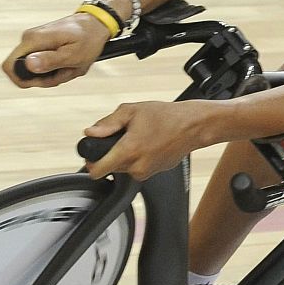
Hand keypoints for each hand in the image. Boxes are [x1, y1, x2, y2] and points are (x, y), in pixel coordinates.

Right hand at [1, 13, 109, 87]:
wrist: (95, 24)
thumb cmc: (88, 39)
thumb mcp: (73, 55)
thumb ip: (50, 61)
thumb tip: (28, 65)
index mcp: (33, 41)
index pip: (8, 67)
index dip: (22, 80)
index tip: (45, 79)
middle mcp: (28, 39)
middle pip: (21, 72)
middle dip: (43, 79)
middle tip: (65, 72)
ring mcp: (32, 41)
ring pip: (32, 70)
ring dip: (51, 75)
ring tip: (69, 66)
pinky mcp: (38, 44)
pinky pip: (39, 64)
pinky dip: (53, 69)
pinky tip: (67, 64)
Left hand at [82, 101, 215, 179]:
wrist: (193, 126)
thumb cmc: (166, 116)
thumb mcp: (132, 111)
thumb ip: (108, 123)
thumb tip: (90, 132)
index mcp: (128, 151)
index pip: (97, 171)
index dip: (91, 163)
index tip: (93, 155)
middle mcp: (137, 166)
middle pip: (111, 167)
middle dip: (113, 153)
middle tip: (124, 136)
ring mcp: (147, 172)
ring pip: (125, 168)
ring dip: (127, 155)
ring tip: (140, 138)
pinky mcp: (155, 173)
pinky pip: (139, 168)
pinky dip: (140, 158)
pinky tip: (150, 143)